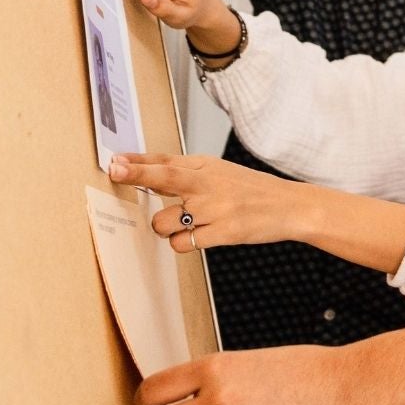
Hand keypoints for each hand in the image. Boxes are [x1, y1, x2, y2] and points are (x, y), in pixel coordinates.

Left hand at [108, 152, 310, 251]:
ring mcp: (215, 208)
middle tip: (115, 172)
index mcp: (205, 166)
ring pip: (165, 222)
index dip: (137, 162)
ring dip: (164, 228)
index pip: (165, 161)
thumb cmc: (250, 190)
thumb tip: (147, 176)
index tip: (115, 160)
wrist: (289, 206)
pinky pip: (183, 243)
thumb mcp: (220, 172)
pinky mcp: (223, 232)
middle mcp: (208, 184)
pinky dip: (181, 243)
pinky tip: (195, 237)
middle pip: (164, 178)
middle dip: (137, 175)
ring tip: (181, 225)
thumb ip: (186, 174)